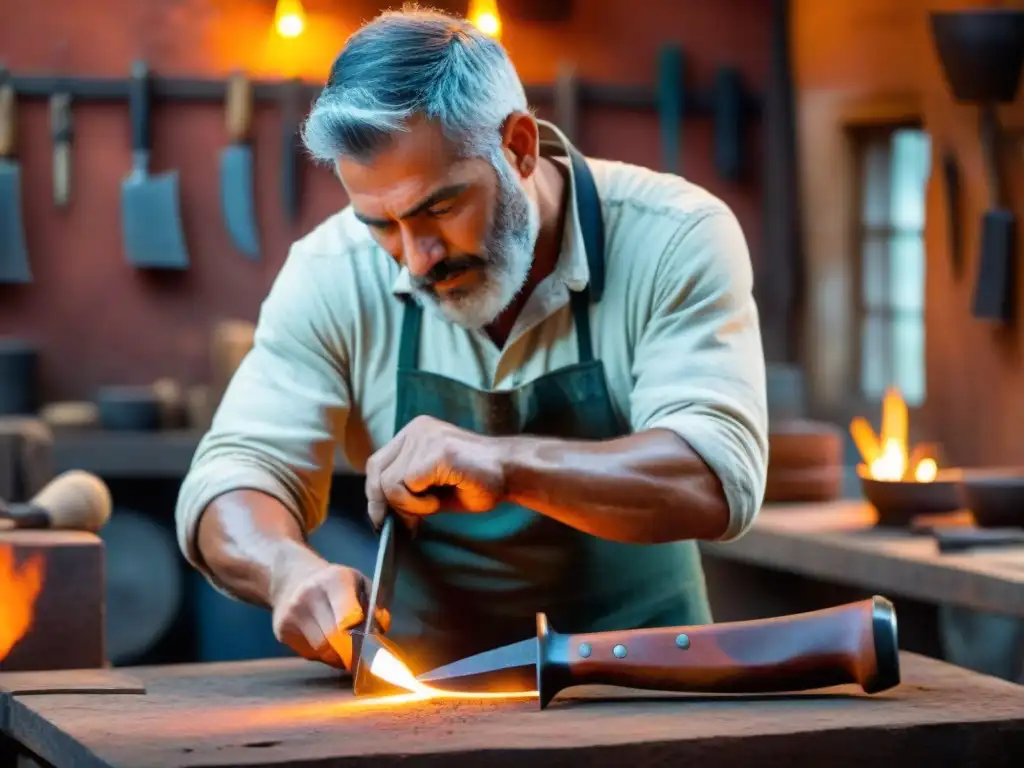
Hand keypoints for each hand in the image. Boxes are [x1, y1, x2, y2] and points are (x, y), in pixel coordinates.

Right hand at [269, 550, 387, 668]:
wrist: (292, 578)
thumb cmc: (334, 583)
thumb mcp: (359, 582)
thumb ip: (375, 604)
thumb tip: (381, 627)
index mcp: (334, 581)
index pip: (346, 616)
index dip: (358, 635)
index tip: (367, 642)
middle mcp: (309, 596)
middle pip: (334, 639)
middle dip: (351, 650)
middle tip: (362, 652)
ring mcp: (292, 615)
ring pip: (322, 651)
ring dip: (337, 655)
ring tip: (344, 645)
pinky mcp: (282, 631)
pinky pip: (310, 654)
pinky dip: (322, 654)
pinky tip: (324, 639)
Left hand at [365, 415, 507, 527]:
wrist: (511, 473)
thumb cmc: (477, 483)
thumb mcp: (431, 487)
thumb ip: (406, 490)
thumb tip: (382, 513)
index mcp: (414, 433)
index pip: (377, 463)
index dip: (376, 494)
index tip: (385, 518)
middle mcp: (415, 430)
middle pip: (375, 470)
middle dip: (385, 503)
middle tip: (406, 523)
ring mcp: (424, 438)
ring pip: (388, 482)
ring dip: (408, 505)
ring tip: (432, 506)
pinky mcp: (435, 451)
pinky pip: (404, 486)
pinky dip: (418, 504)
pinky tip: (437, 503)